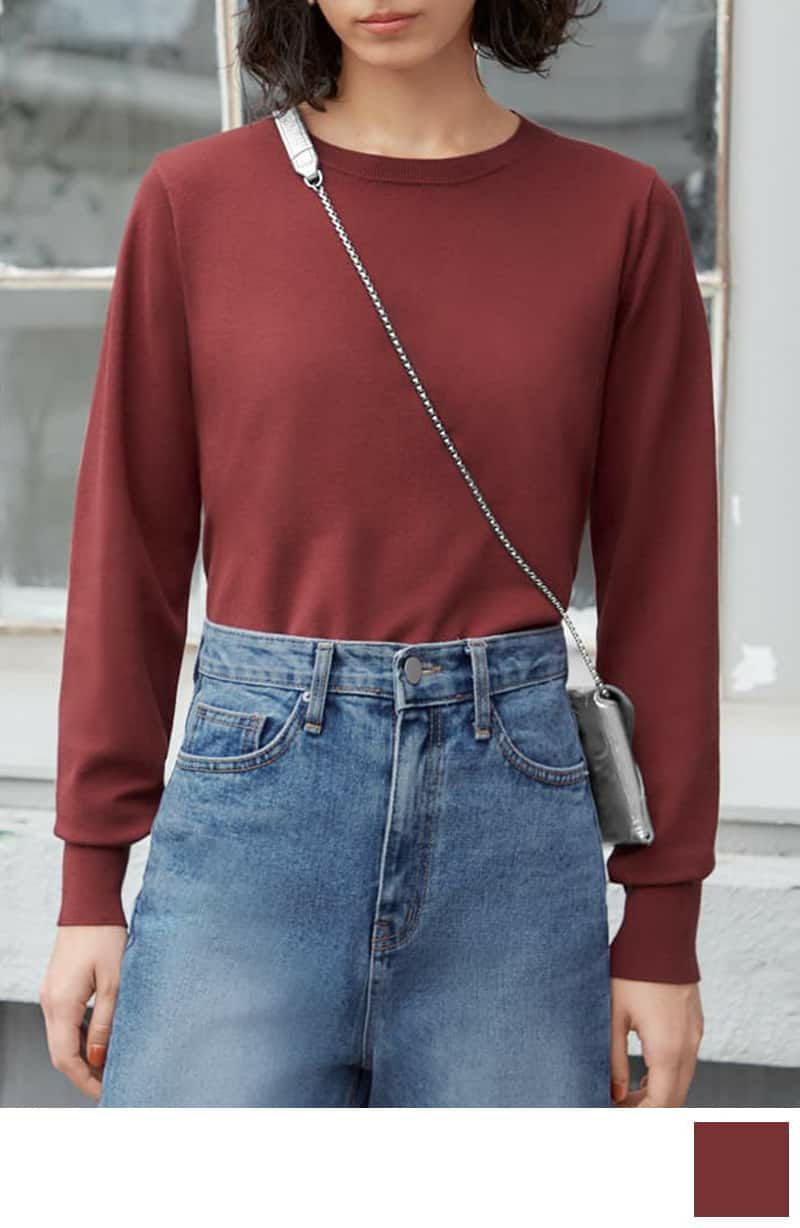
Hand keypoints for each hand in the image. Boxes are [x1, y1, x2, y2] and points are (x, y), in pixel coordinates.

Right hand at [39, 925, 127, 1101]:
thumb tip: (97, 1058)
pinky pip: (64, 1021)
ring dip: (81, 1055)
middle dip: (83, 1072)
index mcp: (61, 1004)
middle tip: (110, 1084)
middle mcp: (50, 1002)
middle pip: (61, 1051)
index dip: (84, 1080)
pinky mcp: (58, 986)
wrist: (89, 906)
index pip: (65, 1057)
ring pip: (62, 1037)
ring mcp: (51, 994)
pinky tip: (99, 1039)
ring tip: (108, 1066)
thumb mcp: (114, 981)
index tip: (104, 1093)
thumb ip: (105, 1021)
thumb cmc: (105, 937)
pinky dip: (79, 1036)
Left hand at [609, 976, 703, 1106]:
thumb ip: (613, 1059)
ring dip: (658, 1093)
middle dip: (648, 1110)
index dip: (638, 1118)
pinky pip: (686, 1061)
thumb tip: (616, 1094)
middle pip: (674, 1098)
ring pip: (682, 1080)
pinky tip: (644, 1073)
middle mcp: (687, 1047)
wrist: (661, 935)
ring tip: (626, 1094)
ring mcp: (695, 1035)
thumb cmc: (631, 972)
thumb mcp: (612, 1016)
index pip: (660, 1105)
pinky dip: (668, 1075)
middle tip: (617, 1108)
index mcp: (666, 1050)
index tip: (615, 1116)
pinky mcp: (695, 1024)